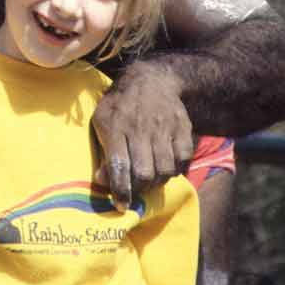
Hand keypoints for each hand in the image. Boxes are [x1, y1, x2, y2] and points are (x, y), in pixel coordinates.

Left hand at [92, 59, 192, 209]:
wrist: (151, 80)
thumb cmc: (120, 105)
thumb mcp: (102, 121)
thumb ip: (102, 151)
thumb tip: (101, 180)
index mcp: (116, 127)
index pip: (119, 166)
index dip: (120, 190)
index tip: (121, 205)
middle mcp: (141, 129)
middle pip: (144, 172)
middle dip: (139, 189)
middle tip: (136, 190)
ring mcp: (164, 128)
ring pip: (165, 170)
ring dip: (157, 182)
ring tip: (150, 180)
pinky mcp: (182, 129)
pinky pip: (182, 160)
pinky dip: (175, 170)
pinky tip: (166, 167)